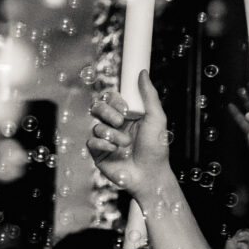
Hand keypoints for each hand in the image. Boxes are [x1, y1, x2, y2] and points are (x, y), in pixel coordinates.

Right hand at [87, 73, 171, 191]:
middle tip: (121, 121)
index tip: (125, 108)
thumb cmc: (157, 148)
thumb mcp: (156, 118)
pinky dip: (102, 144)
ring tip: (126, 144)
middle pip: (97, 108)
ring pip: (96, 126)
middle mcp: (115, 126)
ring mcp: (105, 140)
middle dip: (107, 112)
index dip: (114, 100)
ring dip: (112, 134)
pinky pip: (91, 142)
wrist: (150, 175)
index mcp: (128, 116)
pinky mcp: (98, 154)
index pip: (111, 99)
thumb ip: (149, 95)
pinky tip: (115, 151)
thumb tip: (142, 73)